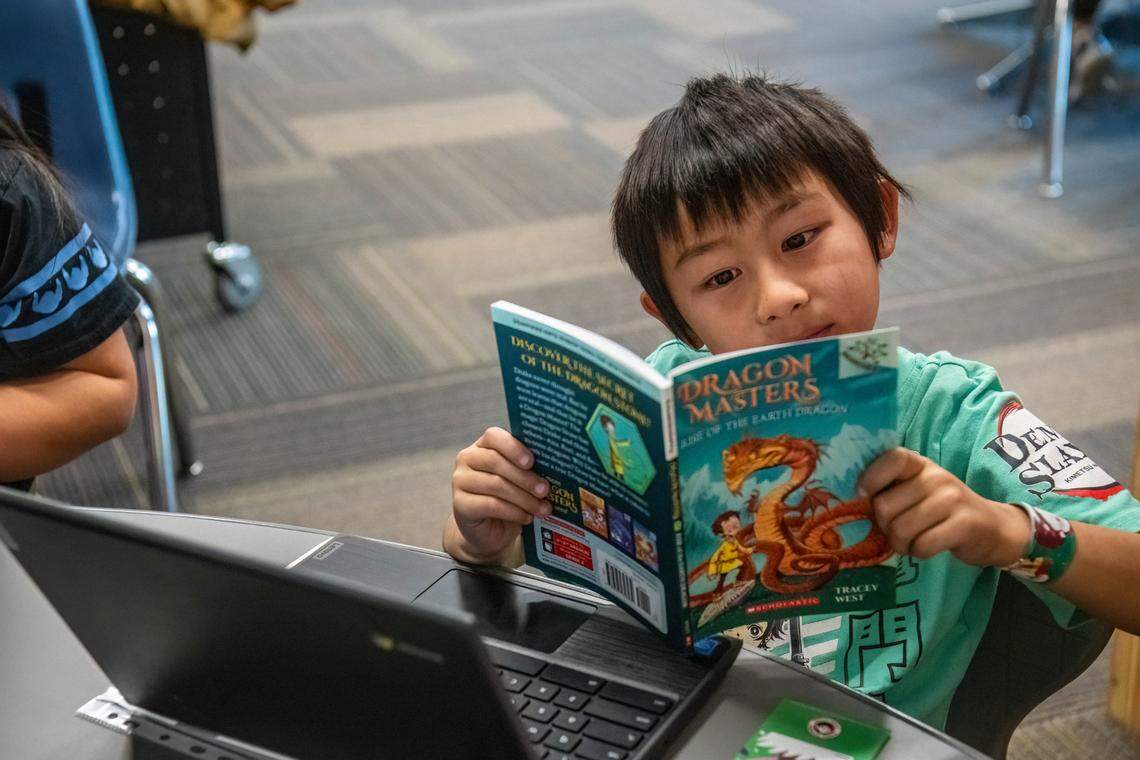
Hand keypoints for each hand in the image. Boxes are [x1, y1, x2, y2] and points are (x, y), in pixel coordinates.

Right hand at [449, 427, 551, 561]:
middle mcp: (467, 459)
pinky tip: (527, 518)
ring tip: (543, 508)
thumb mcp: (518, 480)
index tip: (531, 462)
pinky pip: (490, 505)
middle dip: (525, 477)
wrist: (488, 530)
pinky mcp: (460, 504)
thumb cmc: (508, 498)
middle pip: (496, 462)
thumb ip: (528, 469)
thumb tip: (555, 468)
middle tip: (545, 490)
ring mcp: (460, 481)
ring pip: (496, 485)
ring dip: (524, 498)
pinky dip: (513, 512)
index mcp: (482, 446)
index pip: (493, 436)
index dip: (513, 447)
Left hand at [858, 448, 1030, 567]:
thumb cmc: (943, 511)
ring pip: (902, 529)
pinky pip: (923, 545)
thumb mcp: (919, 491)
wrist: (993, 528)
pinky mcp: (964, 524)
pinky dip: (919, 553)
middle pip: (886, 506)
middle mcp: (936, 477)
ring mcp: (952, 499)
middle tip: (897, 532)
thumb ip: (893, 490)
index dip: (872, 477)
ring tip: (911, 542)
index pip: (892, 458)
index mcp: (920, 464)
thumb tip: (854, 503)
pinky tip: (927, 548)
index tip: (865, 495)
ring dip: (901, 544)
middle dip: (885, 527)